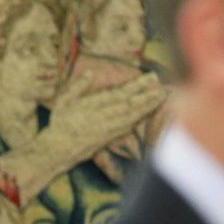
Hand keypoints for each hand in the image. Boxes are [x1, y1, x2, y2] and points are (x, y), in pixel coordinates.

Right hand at [44, 71, 168, 164]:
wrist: (59, 149)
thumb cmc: (61, 123)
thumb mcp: (63, 101)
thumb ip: (77, 86)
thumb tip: (89, 73)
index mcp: (93, 105)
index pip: (120, 93)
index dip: (137, 86)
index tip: (150, 78)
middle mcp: (104, 116)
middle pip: (131, 104)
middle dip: (149, 95)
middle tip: (164, 87)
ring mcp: (110, 128)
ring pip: (133, 115)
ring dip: (149, 105)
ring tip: (162, 96)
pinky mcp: (112, 137)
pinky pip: (130, 126)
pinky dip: (141, 118)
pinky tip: (151, 112)